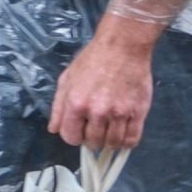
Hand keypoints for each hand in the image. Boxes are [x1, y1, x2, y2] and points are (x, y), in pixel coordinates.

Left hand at [48, 24, 154, 149]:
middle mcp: (97, 111)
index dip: (73, 136)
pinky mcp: (138, 112)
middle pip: (93, 143)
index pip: (71, 137)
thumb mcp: (67, 79)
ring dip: (109, 141)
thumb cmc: (92, 60)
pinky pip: (132, 139)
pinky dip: (126, 142)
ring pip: (113, 143)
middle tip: (94, 127)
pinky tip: (122, 133)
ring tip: (108, 130)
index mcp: (76, 103)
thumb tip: (53, 129)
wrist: (122, 47)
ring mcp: (119, 113)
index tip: (78, 129)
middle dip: (91, 139)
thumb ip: (58, 107)